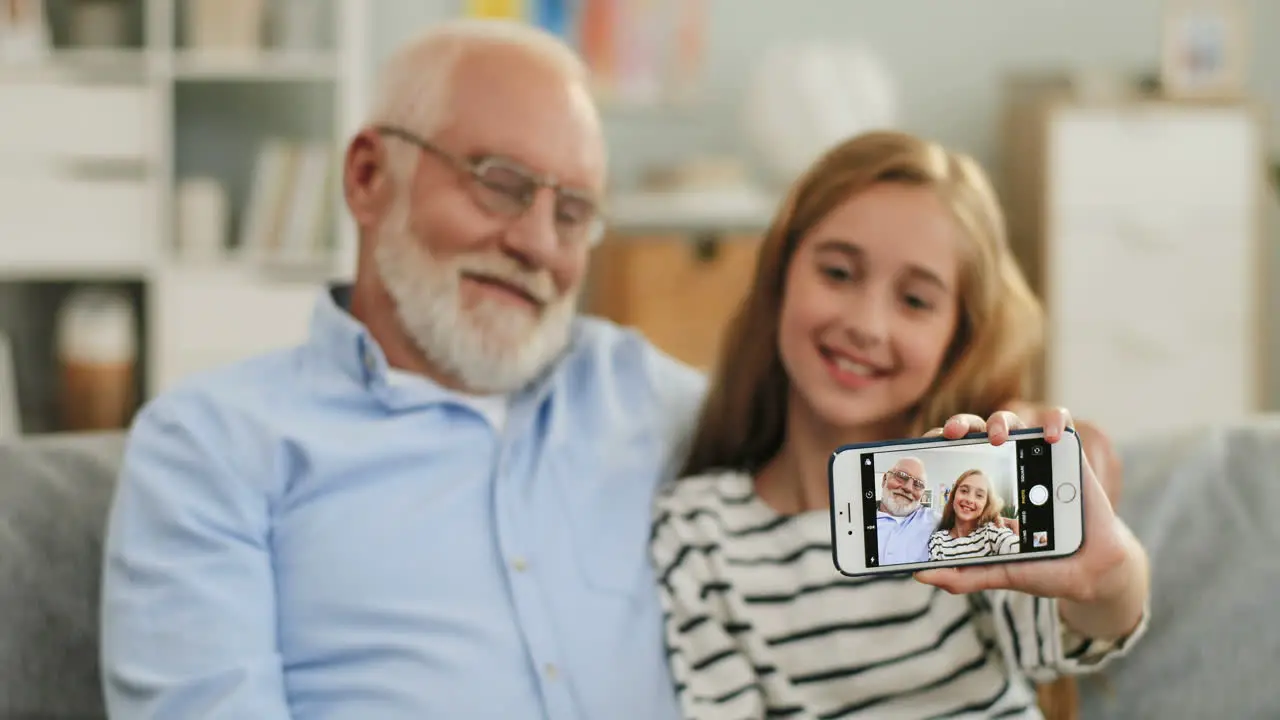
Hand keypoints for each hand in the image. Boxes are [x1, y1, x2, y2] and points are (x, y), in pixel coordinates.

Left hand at [916, 409, 1137, 604]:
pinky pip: (1060, 422)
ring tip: (999, 438)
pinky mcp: (1068, 453)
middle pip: (977, 430)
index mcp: (984, 488)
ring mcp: (1037, 457)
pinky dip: (1053, 421)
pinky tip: (1050, 437)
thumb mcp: (1000, 571)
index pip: (955, 454)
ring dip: (1001, 421)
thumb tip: (921, 575)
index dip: (938, 442)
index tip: (925, 444)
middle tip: (952, 433)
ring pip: (1013, 420)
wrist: (1094, 570)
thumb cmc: (1043, 566)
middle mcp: (1006, 466)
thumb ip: (964, 574)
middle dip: (961, 423)